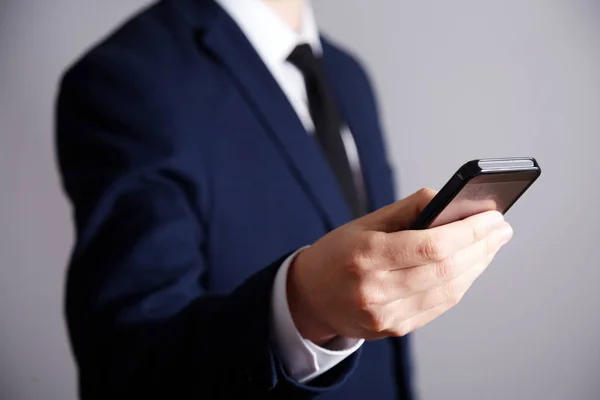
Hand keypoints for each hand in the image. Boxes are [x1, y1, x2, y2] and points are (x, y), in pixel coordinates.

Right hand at [287, 189, 512, 344]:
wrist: (310, 297)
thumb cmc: (336, 254)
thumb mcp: (363, 223)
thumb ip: (407, 210)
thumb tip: (449, 200)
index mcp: (366, 256)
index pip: (431, 245)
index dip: (469, 231)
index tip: (493, 217)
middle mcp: (376, 290)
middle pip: (446, 270)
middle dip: (481, 247)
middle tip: (501, 229)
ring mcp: (386, 314)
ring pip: (448, 291)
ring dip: (476, 266)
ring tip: (490, 245)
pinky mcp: (394, 328)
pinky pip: (439, 306)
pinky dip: (460, 284)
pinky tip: (470, 267)